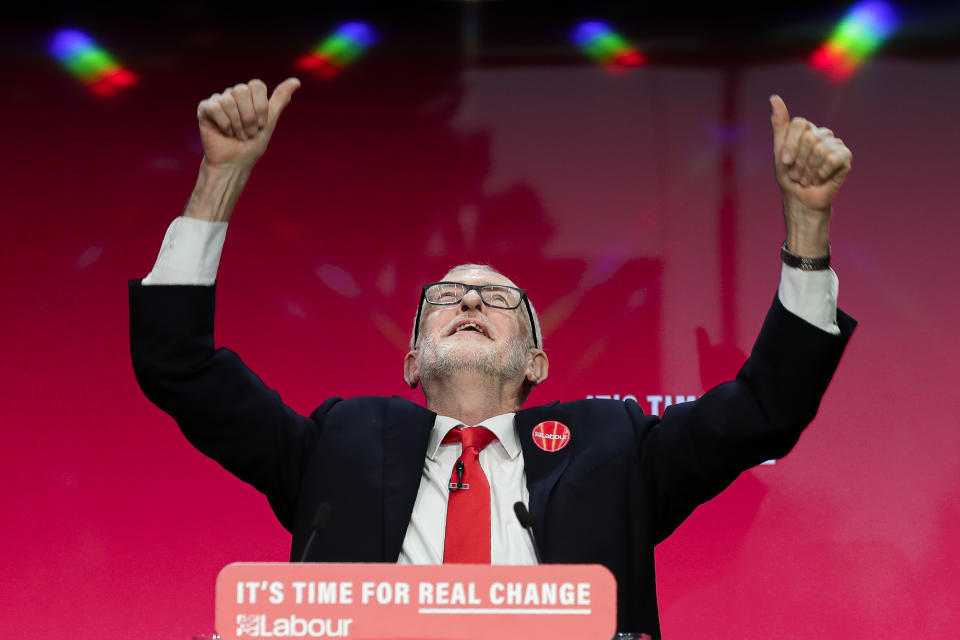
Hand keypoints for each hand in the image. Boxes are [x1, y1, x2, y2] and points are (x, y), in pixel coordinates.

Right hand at [196, 78, 300, 168]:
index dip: (261, 107)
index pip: (256, 85)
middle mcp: (233, 95)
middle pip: (242, 90)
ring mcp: (218, 100)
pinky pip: (215, 107)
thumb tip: (296, 81)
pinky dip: (224, 124)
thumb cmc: (252, 145)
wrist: (234, 163)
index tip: (261, 125)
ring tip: (237, 135)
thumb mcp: (269, 122)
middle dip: (249, 117)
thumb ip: (279, 100)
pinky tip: (224, 132)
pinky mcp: (205, 109)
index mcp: (249, 95)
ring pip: (228, 100)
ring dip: (236, 124)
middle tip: (248, 133)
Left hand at [769, 95, 851, 214]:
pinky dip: (822, 173)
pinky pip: (833, 158)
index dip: (791, 145)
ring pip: (820, 149)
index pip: (799, 124)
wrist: (801, 199)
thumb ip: (779, 125)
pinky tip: (819, 179)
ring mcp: (835, 144)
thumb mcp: (779, 151)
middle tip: (797, 175)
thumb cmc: (789, 177)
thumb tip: (774, 97)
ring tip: (806, 179)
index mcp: (806, 130)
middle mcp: (822, 133)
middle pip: (809, 137)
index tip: (785, 162)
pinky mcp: (845, 156)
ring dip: (809, 170)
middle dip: (799, 161)